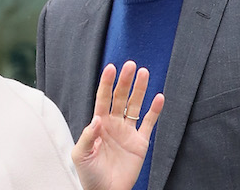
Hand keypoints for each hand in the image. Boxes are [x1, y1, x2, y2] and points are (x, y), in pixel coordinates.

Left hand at [72, 61, 164, 189]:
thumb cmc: (89, 174)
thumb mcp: (80, 155)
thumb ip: (87, 136)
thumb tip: (97, 118)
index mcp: (98, 124)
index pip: (103, 98)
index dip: (107, 83)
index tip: (111, 68)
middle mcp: (114, 124)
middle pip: (120, 97)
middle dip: (125, 81)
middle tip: (131, 65)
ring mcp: (128, 132)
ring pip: (135, 106)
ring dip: (140, 90)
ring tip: (145, 73)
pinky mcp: (140, 143)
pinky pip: (149, 124)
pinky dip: (154, 111)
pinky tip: (159, 97)